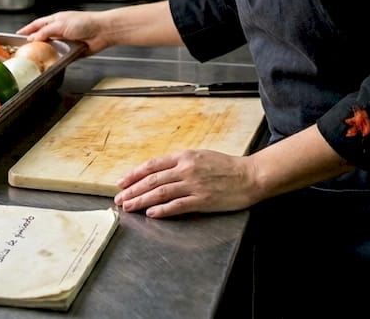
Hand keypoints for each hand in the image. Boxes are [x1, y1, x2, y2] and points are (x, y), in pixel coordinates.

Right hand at [17, 11, 113, 53]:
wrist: (101, 31)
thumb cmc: (85, 22)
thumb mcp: (60, 24)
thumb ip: (45, 31)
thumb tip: (33, 37)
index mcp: (55, 20)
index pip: (37, 24)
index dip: (27, 29)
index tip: (18, 35)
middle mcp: (60, 30)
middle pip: (43, 37)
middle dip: (34, 43)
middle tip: (24, 50)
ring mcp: (66, 41)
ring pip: (51, 48)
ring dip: (45, 52)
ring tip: (36, 58)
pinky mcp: (72, 51)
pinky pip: (61, 57)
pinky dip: (56, 60)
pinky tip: (51, 62)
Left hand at [113, 150, 260, 217]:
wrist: (250, 176)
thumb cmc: (226, 167)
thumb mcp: (201, 156)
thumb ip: (181, 163)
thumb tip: (159, 172)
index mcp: (185, 156)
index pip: (152, 165)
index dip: (134, 174)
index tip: (121, 182)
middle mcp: (186, 169)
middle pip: (152, 180)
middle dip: (132, 190)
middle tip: (119, 199)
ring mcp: (194, 185)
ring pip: (160, 192)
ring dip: (141, 200)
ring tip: (129, 207)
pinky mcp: (202, 200)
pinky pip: (178, 205)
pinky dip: (162, 209)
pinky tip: (151, 213)